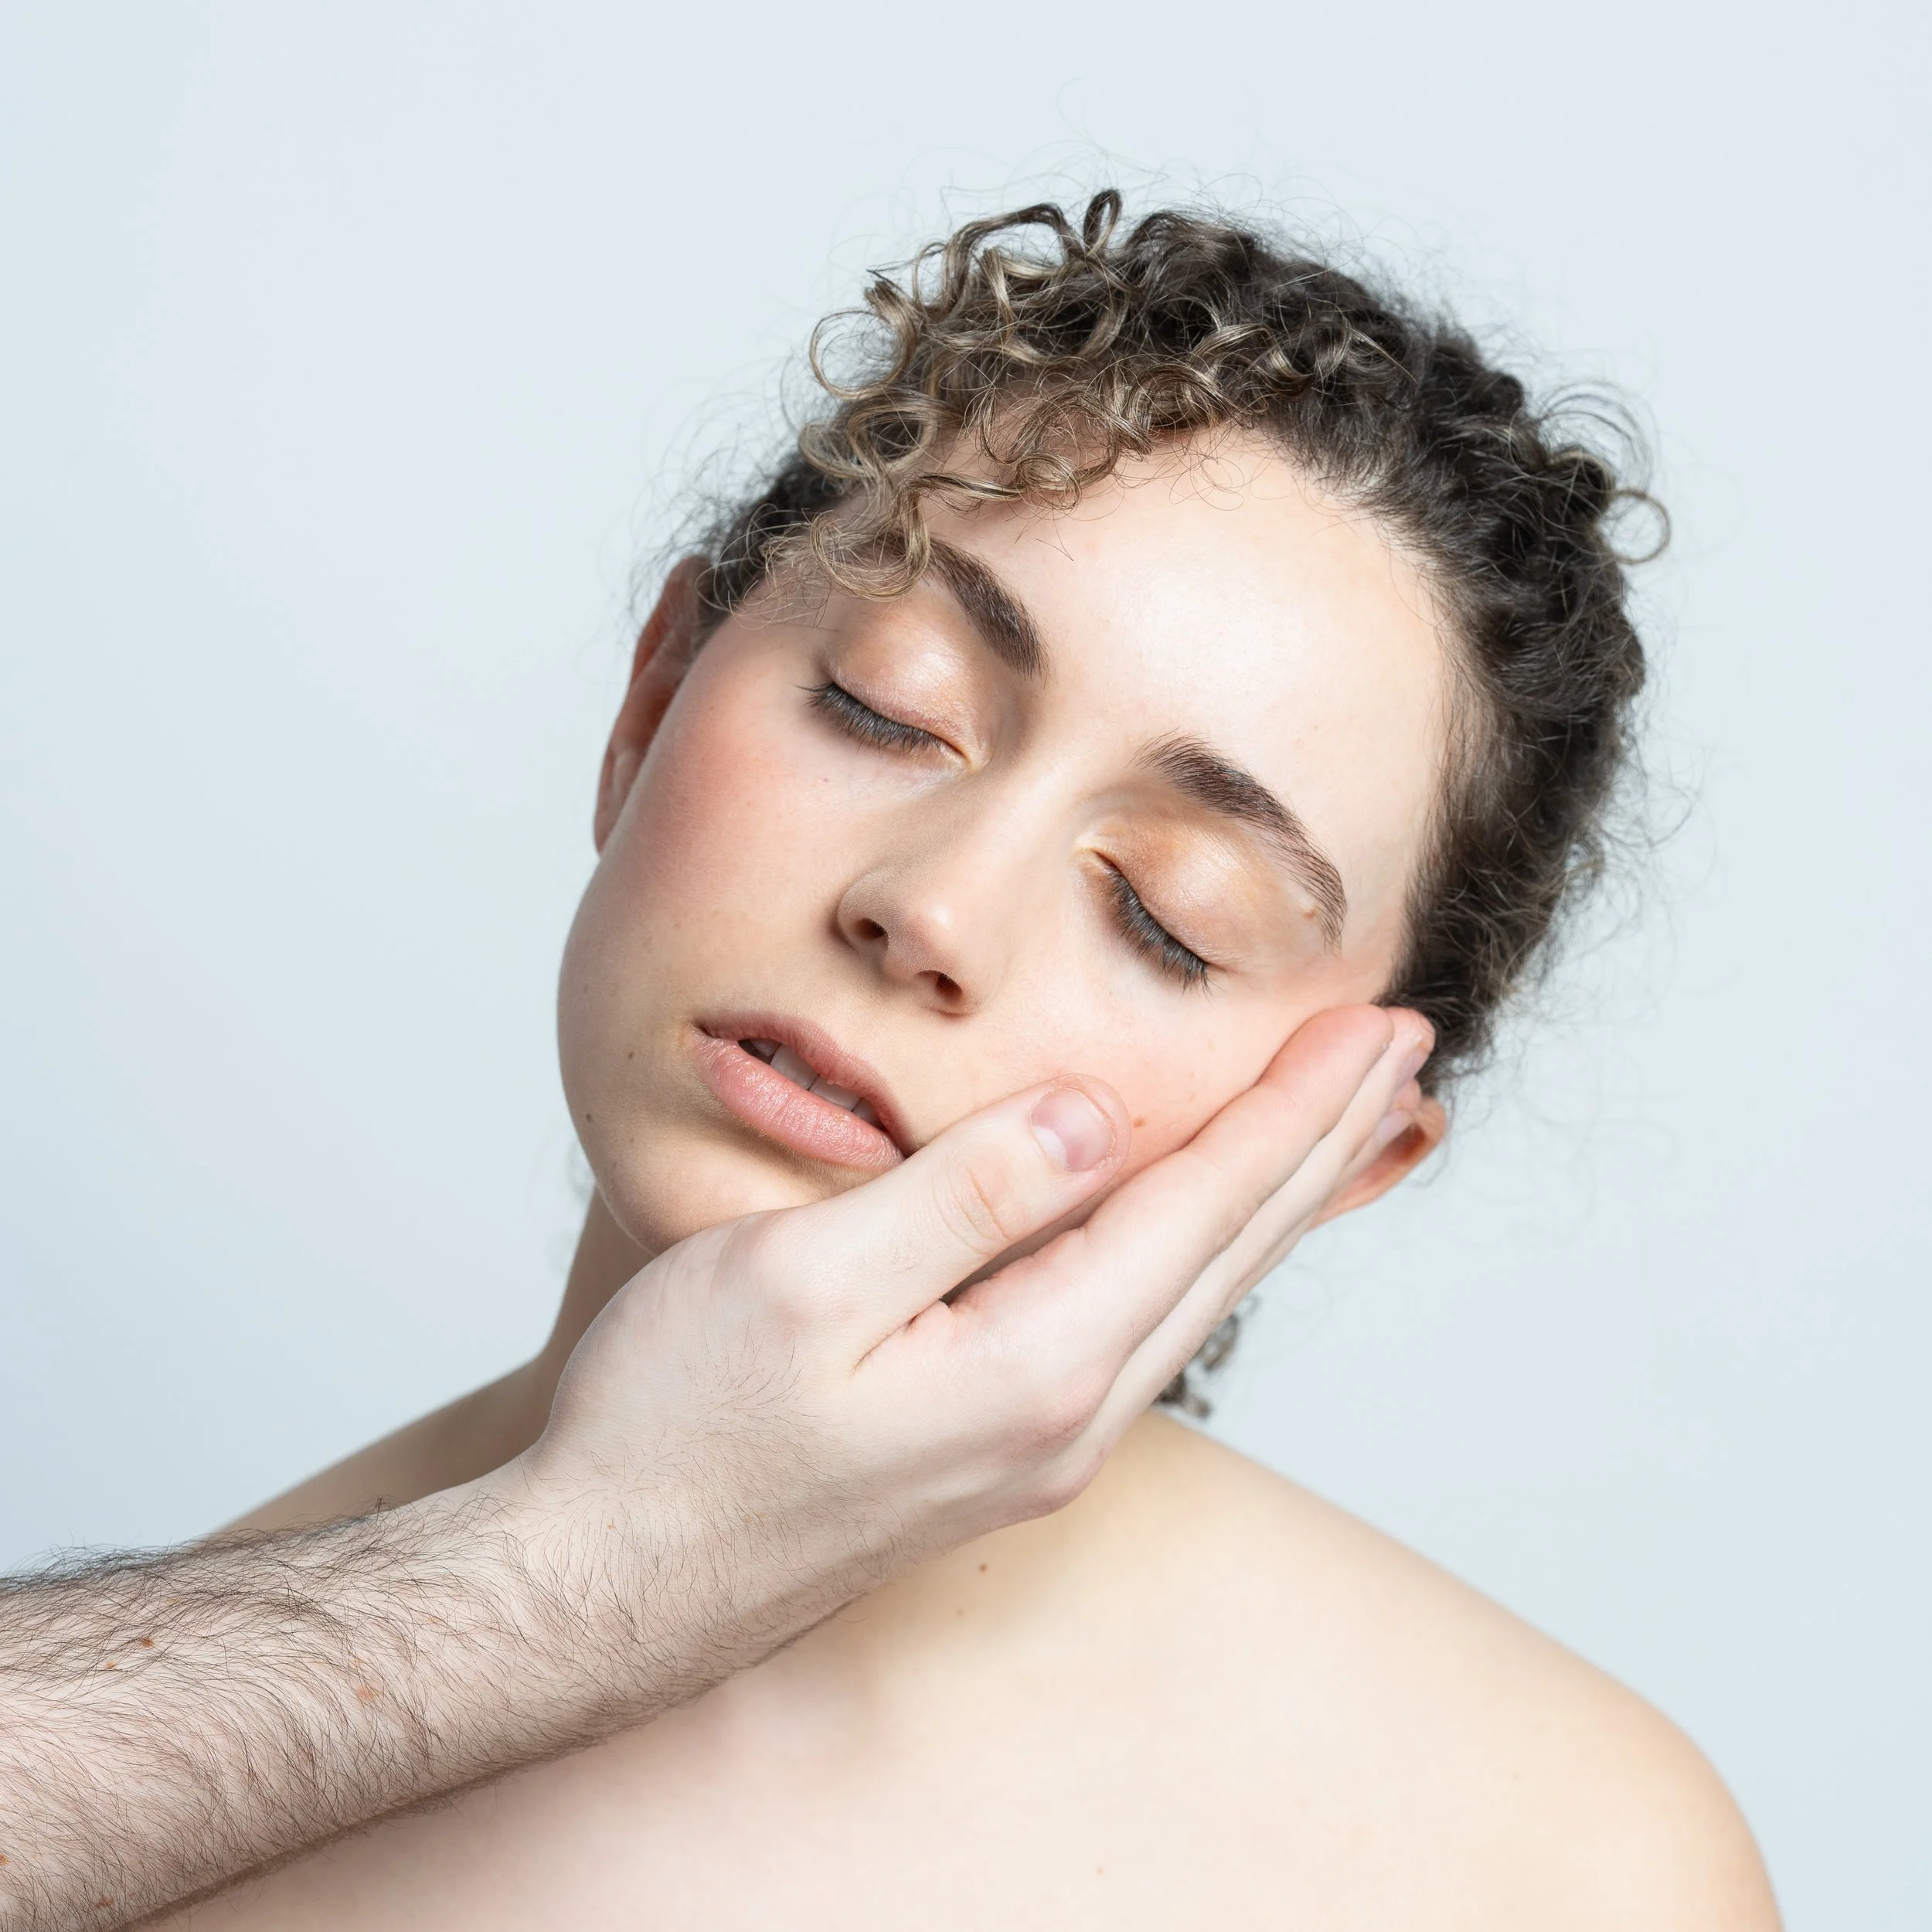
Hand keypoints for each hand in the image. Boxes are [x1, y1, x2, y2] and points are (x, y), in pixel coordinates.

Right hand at [501, 1003, 1431, 1689]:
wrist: (595, 1590)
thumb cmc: (675, 1433)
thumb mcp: (803, 1277)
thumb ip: (962, 1191)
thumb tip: (1090, 1114)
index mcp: (1035, 1365)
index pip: (1203, 1204)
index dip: (1297, 1105)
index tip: (1381, 1024)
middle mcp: (1065, 1420)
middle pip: (1231, 1252)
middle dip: (1322, 1142)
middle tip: (1404, 1054)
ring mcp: (1037, 1448)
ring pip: (1197, 1295)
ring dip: (1276, 1199)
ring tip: (1339, 1128)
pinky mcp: (995, 1451)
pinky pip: (1141, 1329)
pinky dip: (1202, 1254)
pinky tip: (1203, 1232)